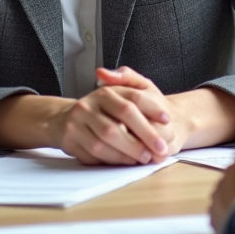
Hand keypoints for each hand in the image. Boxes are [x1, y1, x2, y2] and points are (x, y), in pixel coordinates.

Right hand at [48, 67, 172, 165]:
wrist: (68, 121)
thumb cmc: (103, 109)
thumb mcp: (118, 90)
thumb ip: (127, 78)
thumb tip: (109, 73)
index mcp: (105, 91)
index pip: (131, 97)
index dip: (151, 108)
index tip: (166, 119)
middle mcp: (89, 104)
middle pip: (120, 118)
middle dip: (145, 133)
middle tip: (160, 147)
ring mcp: (77, 122)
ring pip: (107, 138)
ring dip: (130, 150)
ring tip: (146, 156)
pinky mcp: (70, 140)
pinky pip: (94, 153)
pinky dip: (114, 159)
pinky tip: (127, 160)